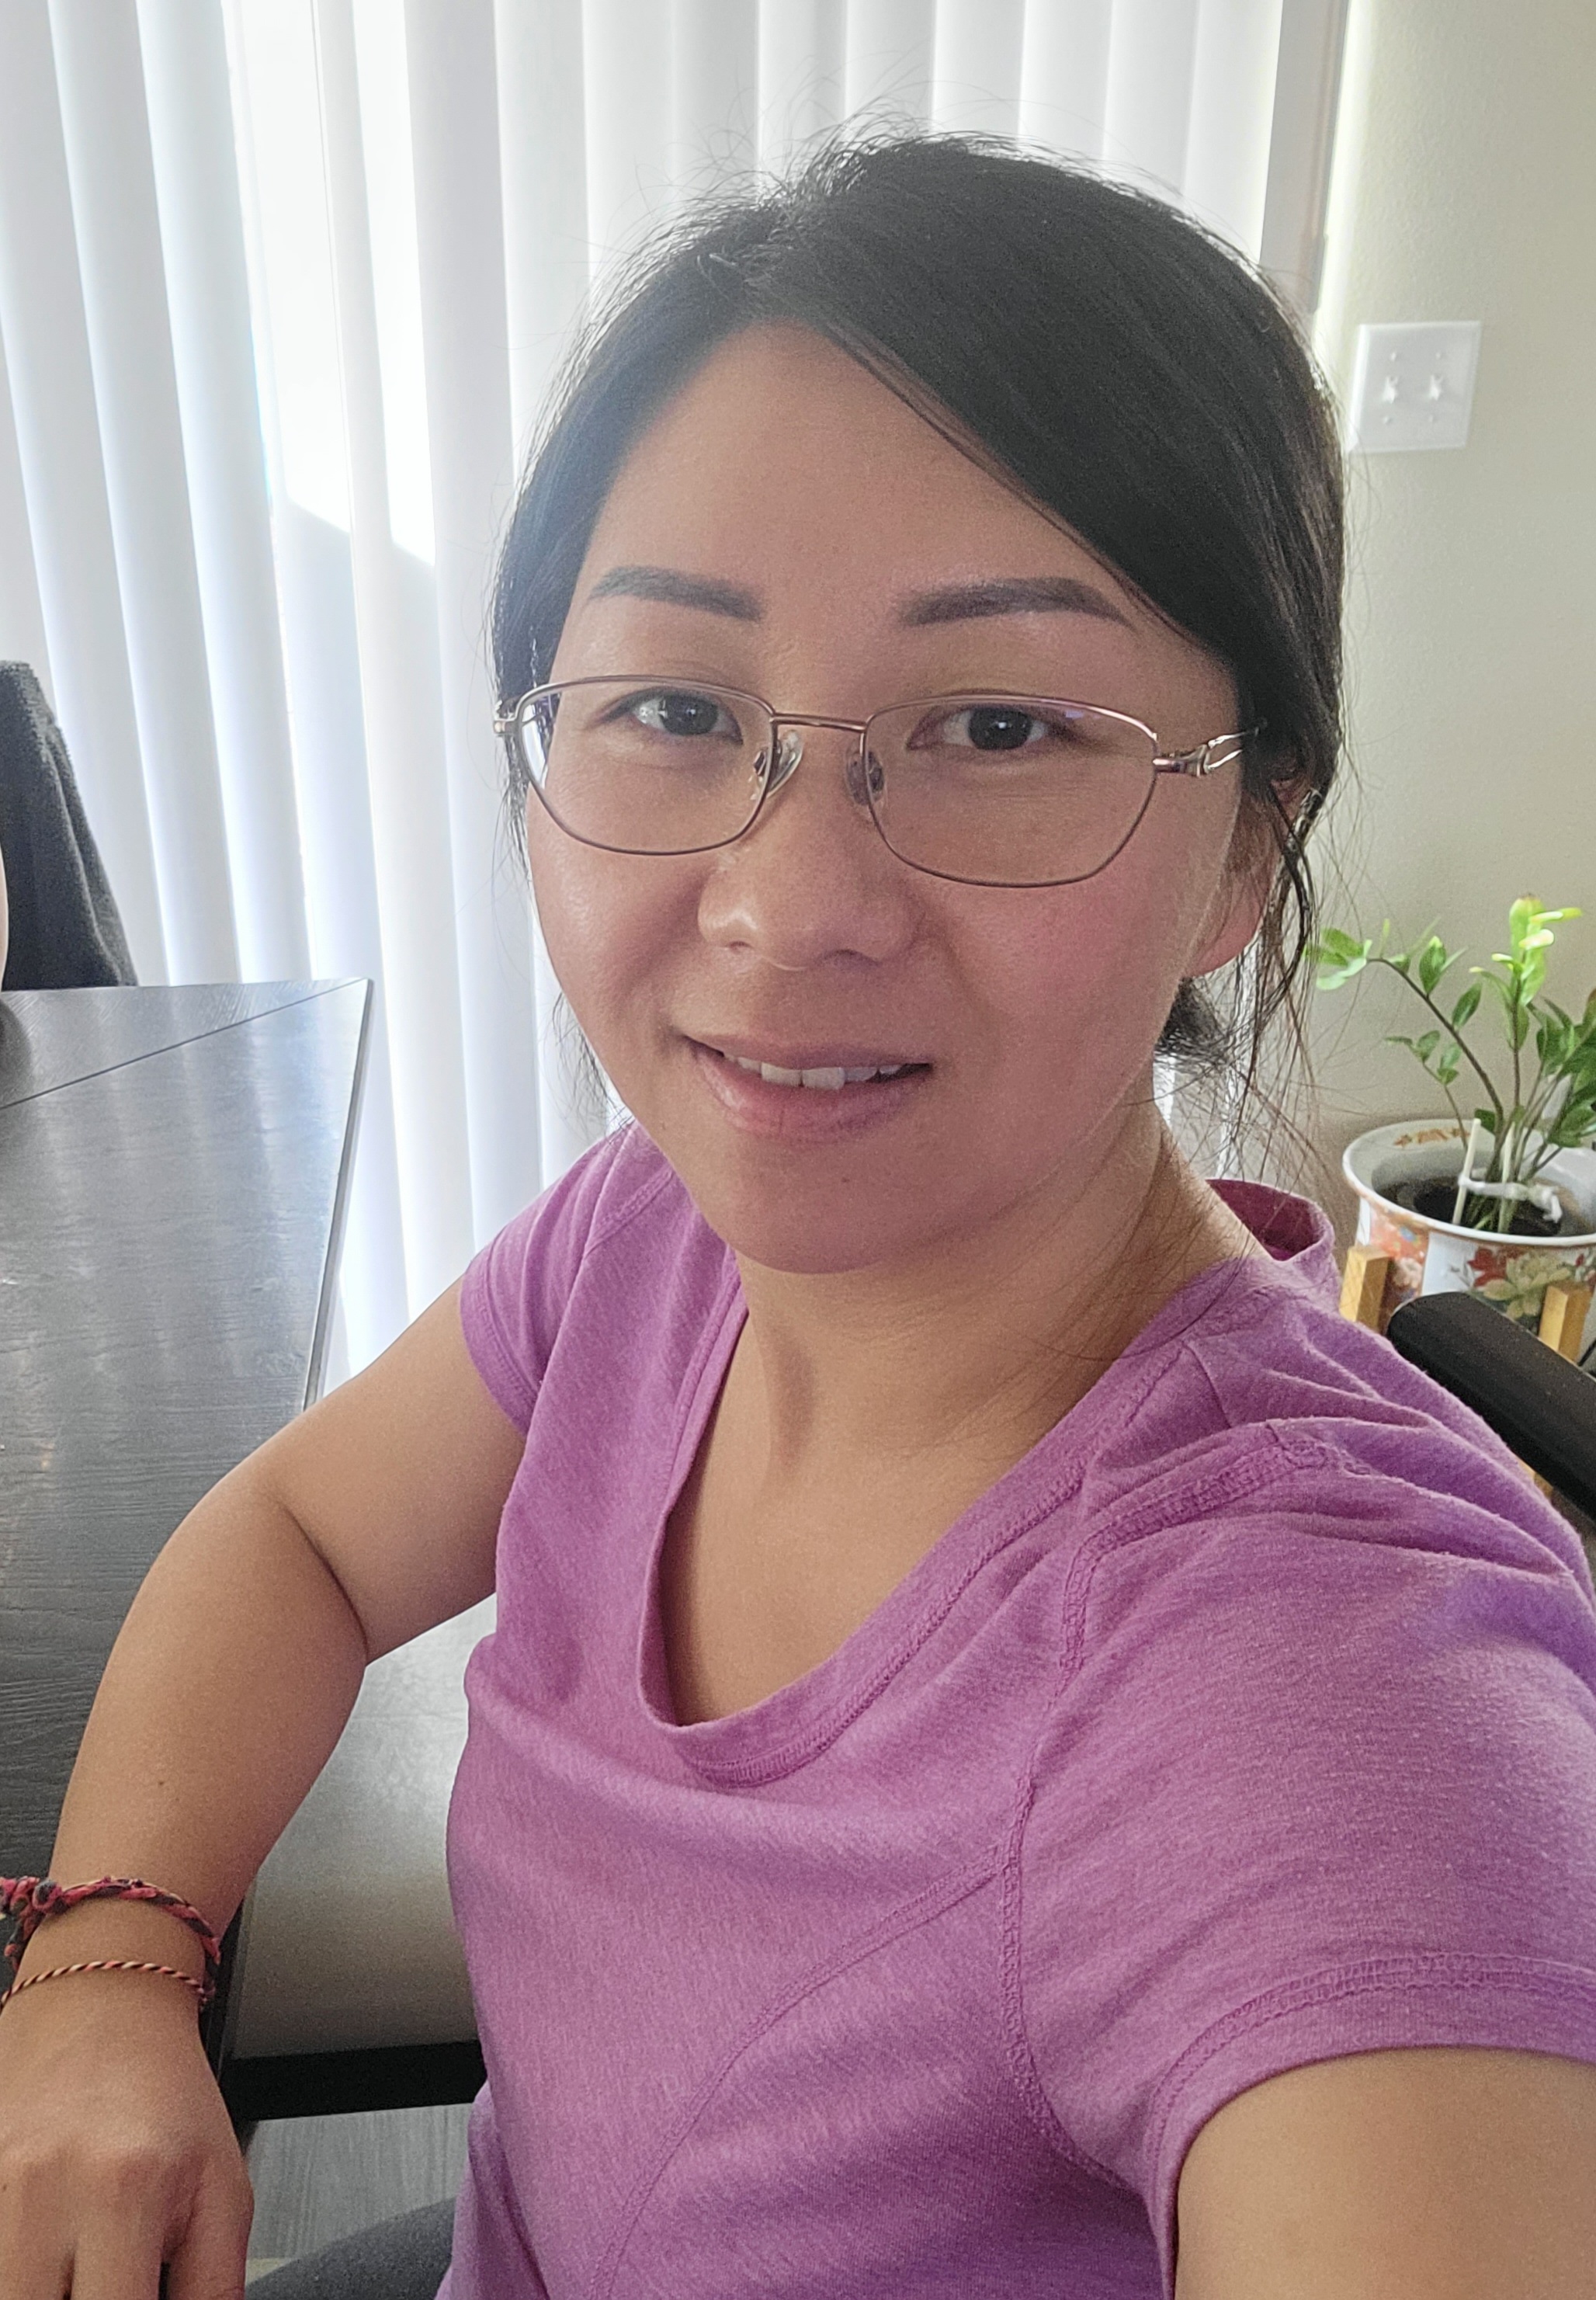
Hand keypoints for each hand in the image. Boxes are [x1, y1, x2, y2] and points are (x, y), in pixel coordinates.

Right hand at [0, 1975, 252, 2297]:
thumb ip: (212, 2289)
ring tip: (83, 2271)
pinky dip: (20, 2269)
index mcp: (122, 2193)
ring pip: (8, 2292)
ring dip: (43, 2293)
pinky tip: (48, 2262)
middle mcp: (41, 2196)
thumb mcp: (222, 2191)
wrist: (102, 2010)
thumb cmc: (165, 2095)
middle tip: (112, 2283)